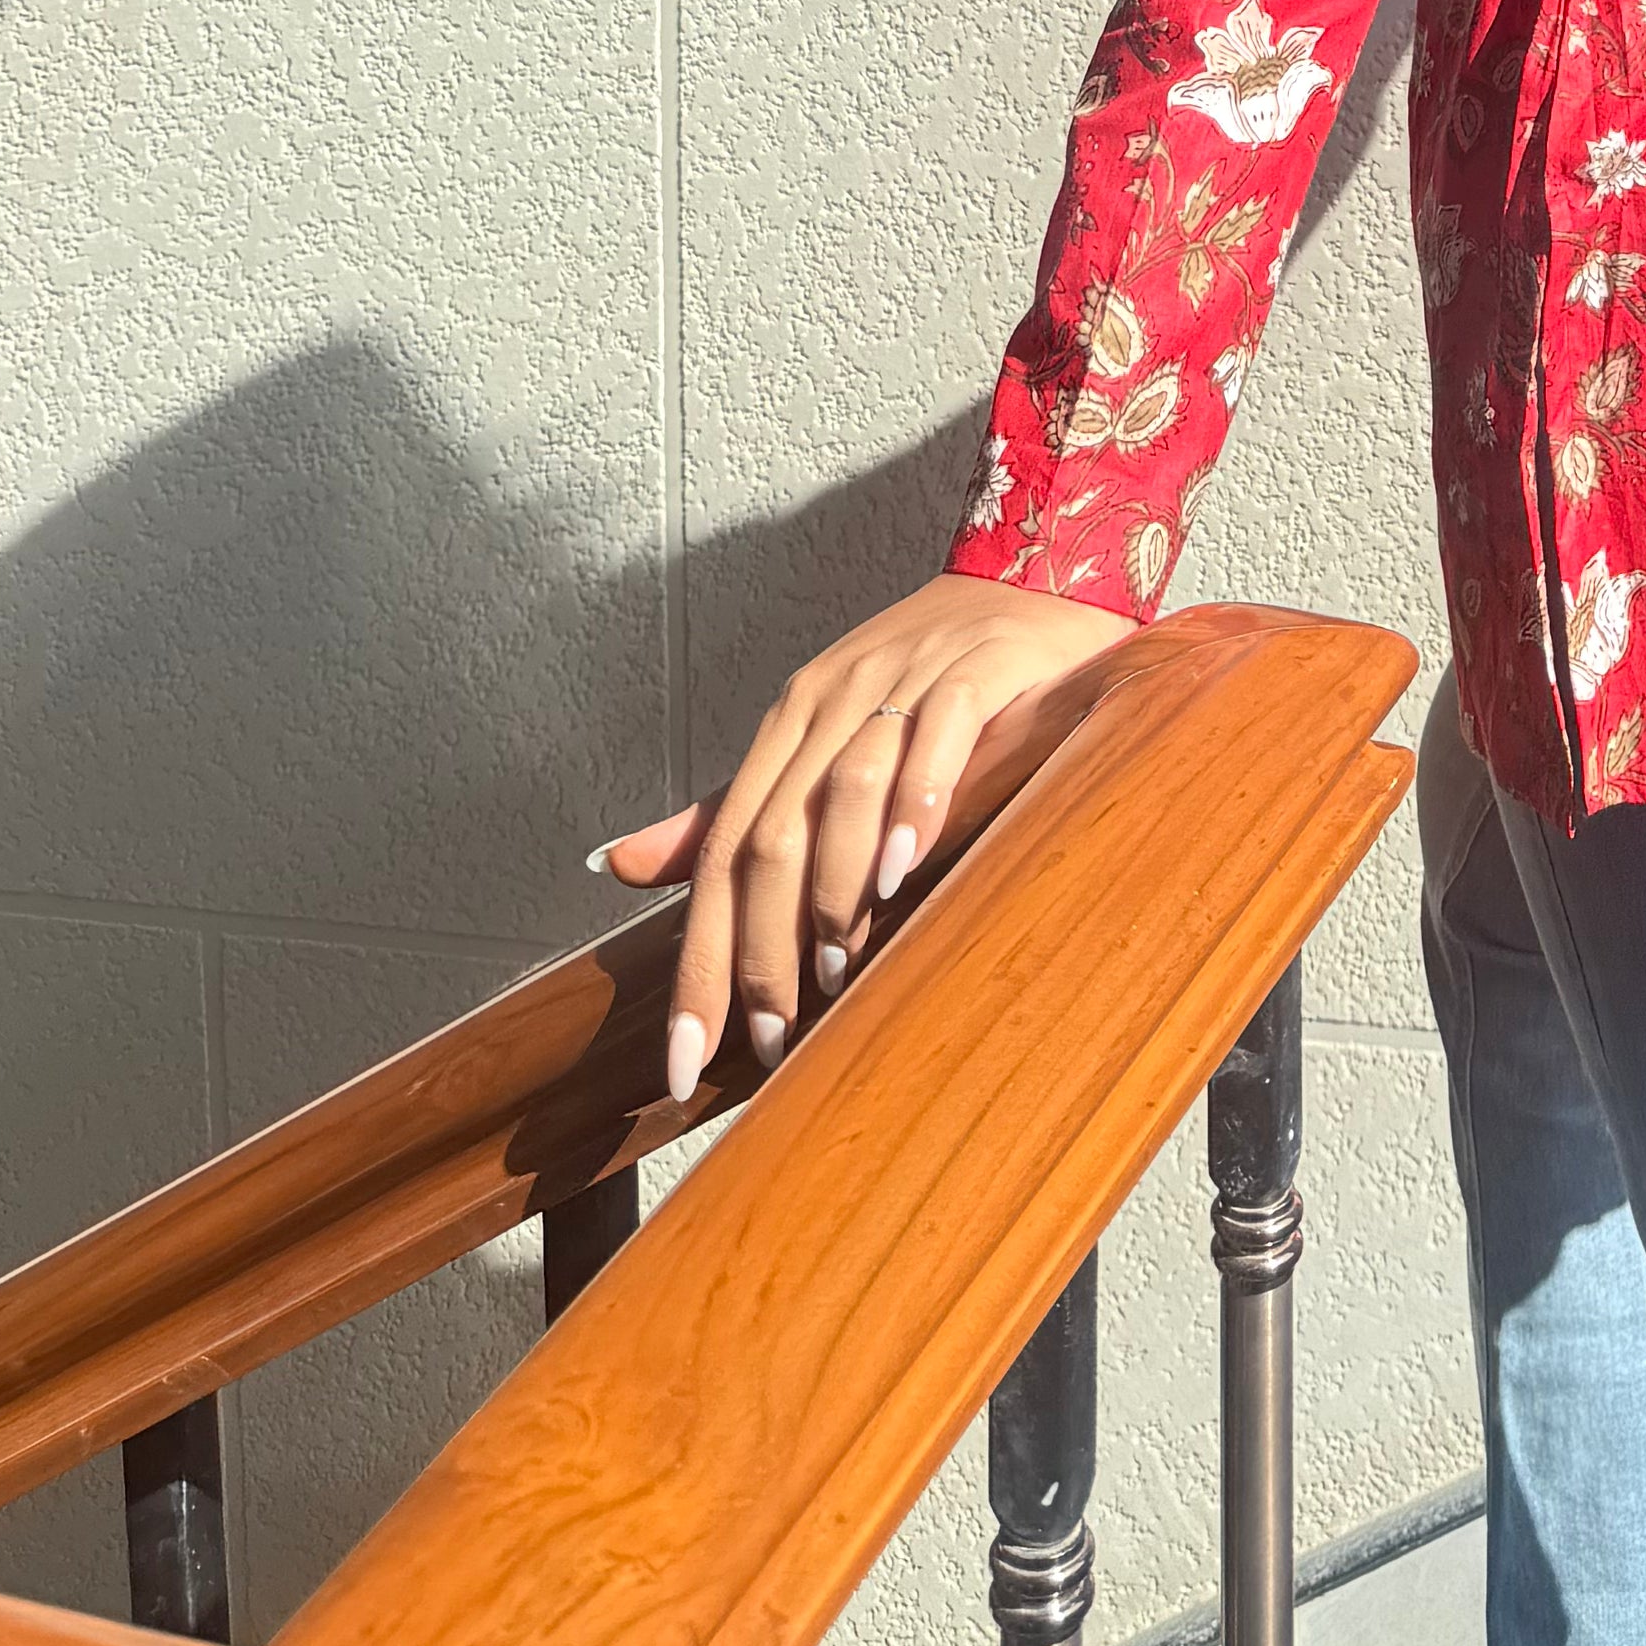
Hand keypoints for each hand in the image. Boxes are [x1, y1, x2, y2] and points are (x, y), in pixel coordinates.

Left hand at [591, 576, 1139, 1101]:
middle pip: (770, 835)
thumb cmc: (919, 678)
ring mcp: (903, 680)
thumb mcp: (816, 741)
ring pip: (843, 790)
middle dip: (758, 949)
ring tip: (834, 977)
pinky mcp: (976, 668)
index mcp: (785, 725)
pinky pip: (936, 736)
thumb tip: (618, 867)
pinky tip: (906, 869)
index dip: (699, 962)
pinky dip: (915, 803)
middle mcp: (831, 701)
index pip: (722, 855)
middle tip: (769, 1042)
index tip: (683, 1064)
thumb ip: (726, 812)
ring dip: (830, 891)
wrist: (1027, 581)